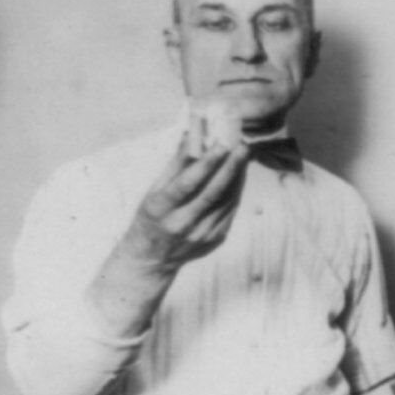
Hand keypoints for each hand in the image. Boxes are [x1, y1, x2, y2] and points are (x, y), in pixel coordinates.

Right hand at [123, 135, 249, 271]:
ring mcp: (201, 235)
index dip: (206, 164)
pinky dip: (236, 190)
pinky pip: (230, 210)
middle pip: (212, 193)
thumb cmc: (151, 216)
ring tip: (243, 155)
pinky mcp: (215, 239)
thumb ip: (175, 165)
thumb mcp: (154, 190)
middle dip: (231, 167)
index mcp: (161, 209)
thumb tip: (192, 135)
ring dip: (238, 176)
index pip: (187, 184)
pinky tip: (239, 174)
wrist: (152, 258)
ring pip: (226, 201)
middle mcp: (182, 224)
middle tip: (242, 146)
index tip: (221, 145)